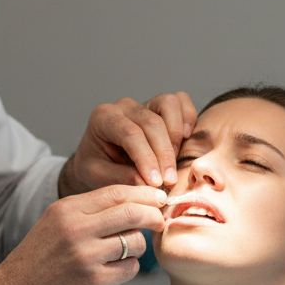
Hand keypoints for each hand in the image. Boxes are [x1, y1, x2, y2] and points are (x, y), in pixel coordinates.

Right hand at [0, 184, 167, 284]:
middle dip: (153, 216)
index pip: (116, 192)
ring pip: (135, 242)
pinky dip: (127, 269)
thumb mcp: (55, 223)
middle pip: (132, 213)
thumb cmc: (38, 260)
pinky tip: (112, 272)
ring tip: (121, 254)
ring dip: (136, 248)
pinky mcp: (94, 281)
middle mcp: (76, 228)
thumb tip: (135, 202)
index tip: (159, 198)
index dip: (143, 194)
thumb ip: (89, 211)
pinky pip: (130, 268)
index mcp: (67, 209)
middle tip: (160, 221)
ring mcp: (85, 255)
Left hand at [60, 92, 196, 194]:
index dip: (146, 158)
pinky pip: (181, 101)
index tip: (156, 182)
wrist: (100, 158)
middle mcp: (125, 107)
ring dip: (176, 134)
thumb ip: (120, 178)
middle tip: (168, 181)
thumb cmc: (96, 166)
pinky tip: (185, 140)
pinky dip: (188, 117)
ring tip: (174, 161)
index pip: (130, 134)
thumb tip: (148, 184)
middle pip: (152, 122)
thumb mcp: (98, 176)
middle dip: (163, 154)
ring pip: (169, 103)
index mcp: (103, 118)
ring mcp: (145, 103)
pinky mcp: (162, 106)